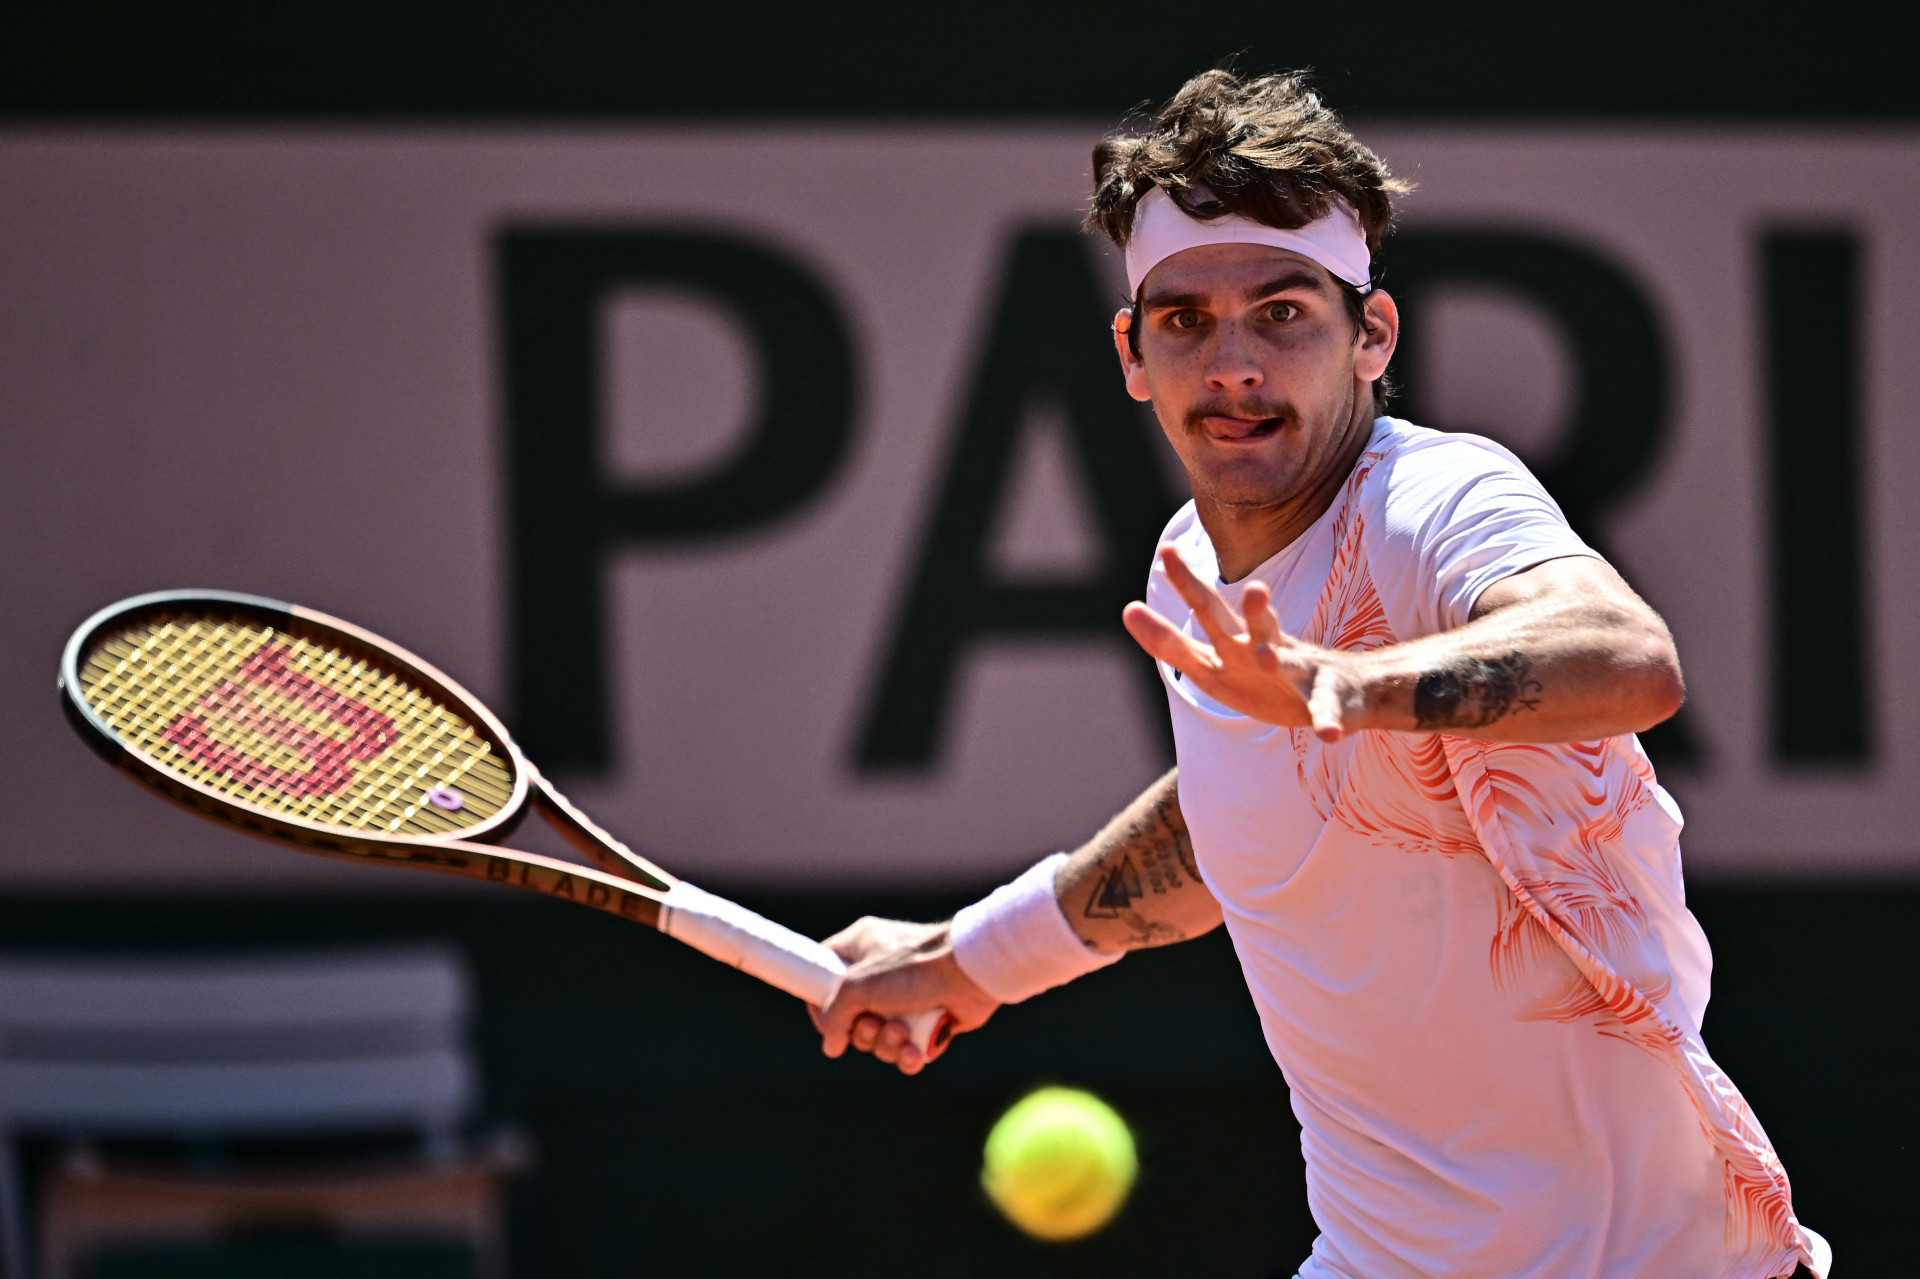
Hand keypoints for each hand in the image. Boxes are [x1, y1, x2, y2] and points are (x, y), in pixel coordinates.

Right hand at [812, 917, 999, 1075]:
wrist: (971, 973)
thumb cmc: (913, 968)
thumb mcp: (857, 986)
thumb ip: (834, 1015)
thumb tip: (831, 1044)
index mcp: (862, 948)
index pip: (825, 974)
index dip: (821, 1003)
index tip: (827, 1022)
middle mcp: (882, 973)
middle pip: (852, 1018)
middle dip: (863, 1032)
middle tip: (875, 1024)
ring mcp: (906, 998)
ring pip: (879, 1038)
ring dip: (887, 1043)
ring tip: (902, 1032)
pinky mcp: (928, 1020)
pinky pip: (906, 1049)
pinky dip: (907, 1056)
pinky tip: (915, 1052)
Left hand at [1123, 546, 1372, 740]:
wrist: (1344, 691)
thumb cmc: (1266, 676)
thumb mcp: (1213, 664)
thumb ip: (1170, 643)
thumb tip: (1127, 609)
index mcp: (1238, 641)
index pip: (1209, 607)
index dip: (1189, 582)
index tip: (1167, 550)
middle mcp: (1270, 649)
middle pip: (1258, 626)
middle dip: (1256, 609)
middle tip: (1255, 588)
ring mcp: (1302, 674)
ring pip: (1291, 663)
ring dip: (1278, 658)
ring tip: (1266, 658)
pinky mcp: (1328, 702)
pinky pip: (1327, 711)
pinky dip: (1327, 719)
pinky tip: (1327, 733)